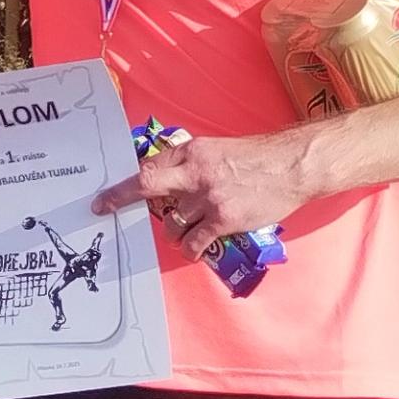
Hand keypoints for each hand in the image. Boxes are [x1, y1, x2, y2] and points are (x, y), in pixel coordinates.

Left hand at [92, 125, 315, 255]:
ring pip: (172, 223)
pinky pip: (194, 241)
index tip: (107, 195)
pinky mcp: (224, 219)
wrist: (291, 166)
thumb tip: (163, 179)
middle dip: (122, 198)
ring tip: (185, 230)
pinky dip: (189, 249)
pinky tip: (193, 249)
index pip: (150, 166)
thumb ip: (189, 162)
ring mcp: (209, 197)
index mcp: (192, 151)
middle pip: (147, 185)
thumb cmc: (256, 158)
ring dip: (173, 231)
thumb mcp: (217, 149)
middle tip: (107, 208)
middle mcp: (196, 172)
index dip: (127, 183)